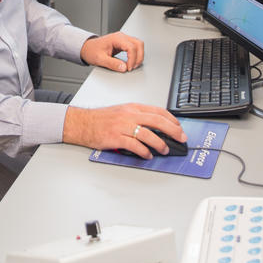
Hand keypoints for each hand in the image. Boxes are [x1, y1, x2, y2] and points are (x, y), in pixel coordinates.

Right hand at [62, 104, 185, 158]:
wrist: (82, 123)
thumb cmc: (100, 119)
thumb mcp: (122, 112)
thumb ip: (138, 117)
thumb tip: (156, 128)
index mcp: (132, 107)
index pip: (157, 111)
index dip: (172, 119)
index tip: (179, 127)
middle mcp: (129, 115)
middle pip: (157, 121)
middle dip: (173, 130)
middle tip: (181, 138)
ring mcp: (122, 126)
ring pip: (148, 134)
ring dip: (160, 143)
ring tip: (165, 150)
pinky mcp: (116, 138)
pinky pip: (134, 145)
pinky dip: (144, 152)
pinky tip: (147, 155)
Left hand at [80, 32, 143, 71]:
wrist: (87, 48)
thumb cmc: (92, 51)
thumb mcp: (100, 59)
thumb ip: (112, 64)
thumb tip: (124, 68)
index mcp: (116, 38)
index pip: (131, 47)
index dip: (132, 59)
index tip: (128, 68)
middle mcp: (121, 36)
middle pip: (138, 44)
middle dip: (139, 57)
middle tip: (133, 67)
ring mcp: (123, 39)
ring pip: (138, 44)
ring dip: (139, 55)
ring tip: (133, 65)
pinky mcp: (123, 43)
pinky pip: (135, 47)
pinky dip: (136, 54)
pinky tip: (132, 61)